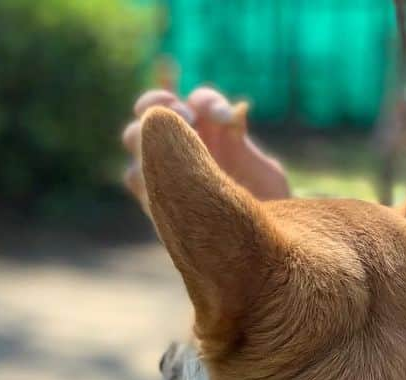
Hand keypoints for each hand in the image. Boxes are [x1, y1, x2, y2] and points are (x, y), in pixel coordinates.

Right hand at [122, 86, 289, 210]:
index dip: (207, 102)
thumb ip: (245, 148)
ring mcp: (164, 170)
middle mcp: (183, 145)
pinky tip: (165, 174)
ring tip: (170, 147)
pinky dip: (144, 167)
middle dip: (164, 104)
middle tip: (188, 118)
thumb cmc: (270, 211)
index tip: (226, 118)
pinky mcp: (154, 199)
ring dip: (147, 129)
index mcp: (210, 132)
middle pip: (153, 107)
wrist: (264, 252)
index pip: (196, 103)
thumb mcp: (266, 176)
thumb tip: (238, 111)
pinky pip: (135, 176)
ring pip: (134, 135)